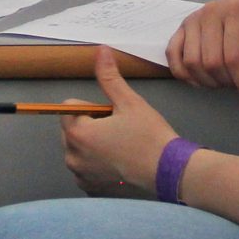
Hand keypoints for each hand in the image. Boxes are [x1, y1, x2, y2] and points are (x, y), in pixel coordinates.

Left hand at [60, 47, 179, 197]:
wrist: (168, 172)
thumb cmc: (149, 137)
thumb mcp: (129, 102)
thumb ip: (109, 76)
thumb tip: (101, 51)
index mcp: (78, 133)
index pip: (70, 108)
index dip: (92, 107)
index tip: (112, 115)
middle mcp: (73, 156)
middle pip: (72, 128)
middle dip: (91, 125)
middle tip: (118, 130)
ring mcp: (81, 174)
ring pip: (78, 148)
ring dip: (93, 144)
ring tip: (120, 146)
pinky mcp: (90, 187)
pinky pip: (85, 168)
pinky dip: (96, 163)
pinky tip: (118, 162)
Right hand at [168, 0, 238, 107]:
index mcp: (238, 12)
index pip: (234, 57)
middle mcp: (211, 12)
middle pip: (212, 63)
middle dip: (228, 83)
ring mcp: (194, 18)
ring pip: (191, 62)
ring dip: (208, 82)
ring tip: (225, 82)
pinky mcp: (184, 25)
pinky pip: (172, 54)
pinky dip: (182, 73)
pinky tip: (200, 80)